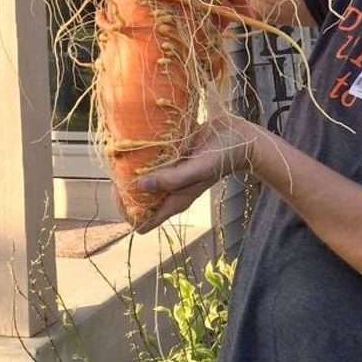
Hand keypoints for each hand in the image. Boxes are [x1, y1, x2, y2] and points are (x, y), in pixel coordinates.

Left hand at [132, 116, 256, 232]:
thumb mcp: (199, 168)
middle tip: (120, 168)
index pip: (142, 224)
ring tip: (126, 153)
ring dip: (129, 170)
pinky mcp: (173, 158)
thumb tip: (139, 186)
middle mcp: (170, 191)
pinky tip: (139, 140)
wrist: (241, 136)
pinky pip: (150, 161)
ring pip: (140, 180)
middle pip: (136, 202)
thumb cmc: (224, 155)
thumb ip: (172, 179)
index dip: (127, 212)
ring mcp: (171, 174)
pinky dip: (141, 154)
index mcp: (175, 201)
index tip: (122, 191)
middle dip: (123, 189)